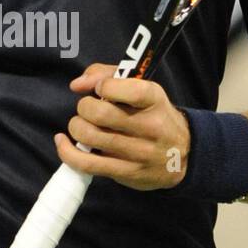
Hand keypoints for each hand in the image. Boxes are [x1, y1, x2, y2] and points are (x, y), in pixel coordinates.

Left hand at [53, 62, 190, 189]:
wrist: (183, 156)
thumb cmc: (154, 115)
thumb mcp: (142, 88)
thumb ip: (108, 75)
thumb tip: (77, 84)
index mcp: (154, 99)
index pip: (124, 88)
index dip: (102, 85)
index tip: (99, 88)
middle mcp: (149, 126)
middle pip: (99, 113)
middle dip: (84, 107)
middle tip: (89, 109)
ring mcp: (138, 152)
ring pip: (89, 136)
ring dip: (76, 127)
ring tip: (83, 125)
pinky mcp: (125, 172)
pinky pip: (86, 163)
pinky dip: (67, 151)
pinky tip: (63, 142)